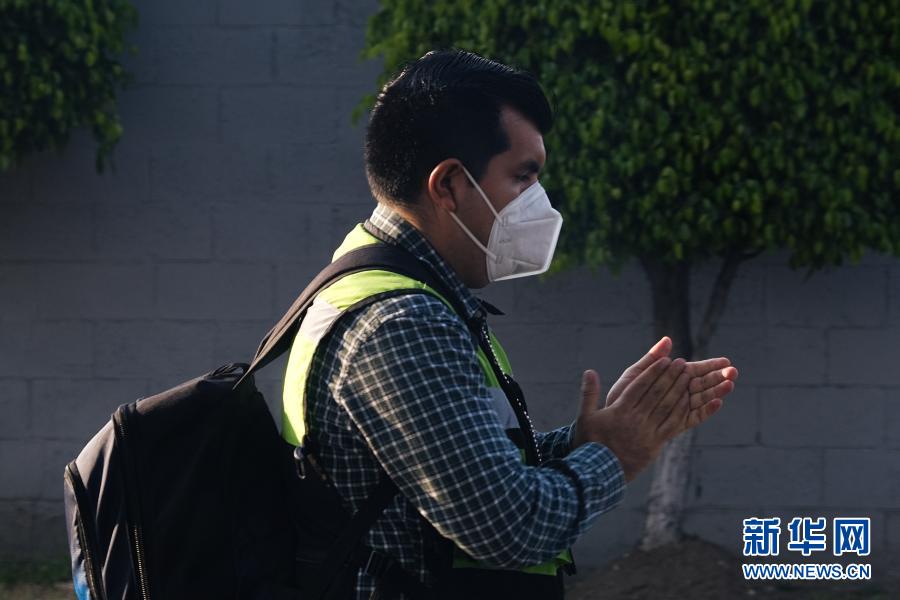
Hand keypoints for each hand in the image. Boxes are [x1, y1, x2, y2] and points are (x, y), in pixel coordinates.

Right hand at [571, 357, 695, 480]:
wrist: (598, 473)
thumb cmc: (589, 443)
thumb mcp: (584, 417)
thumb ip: (589, 393)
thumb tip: (589, 371)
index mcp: (620, 410)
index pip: (640, 386)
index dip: (653, 372)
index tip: (664, 360)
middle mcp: (636, 420)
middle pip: (657, 394)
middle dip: (670, 376)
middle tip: (681, 363)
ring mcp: (647, 433)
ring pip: (668, 407)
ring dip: (680, 390)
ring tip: (689, 377)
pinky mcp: (655, 445)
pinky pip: (672, 425)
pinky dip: (682, 411)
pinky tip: (689, 401)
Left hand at [606, 337, 737, 418]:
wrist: (614, 423)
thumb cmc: (623, 396)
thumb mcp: (636, 375)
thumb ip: (652, 359)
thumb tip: (668, 339)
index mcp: (669, 379)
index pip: (695, 370)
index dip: (711, 365)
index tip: (726, 360)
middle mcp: (677, 394)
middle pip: (702, 384)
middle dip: (719, 377)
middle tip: (734, 372)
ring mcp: (678, 409)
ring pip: (702, 399)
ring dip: (717, 392)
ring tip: (730, 384)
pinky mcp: (676, 424)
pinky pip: (694, 417)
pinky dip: (706, 411)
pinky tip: (717, 403)